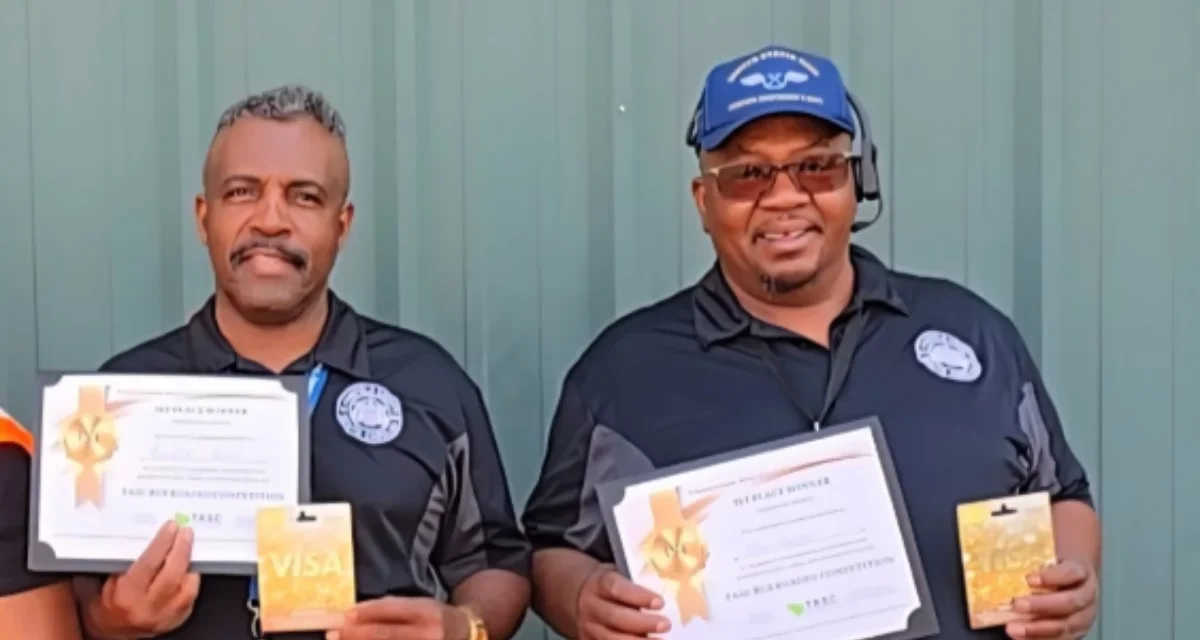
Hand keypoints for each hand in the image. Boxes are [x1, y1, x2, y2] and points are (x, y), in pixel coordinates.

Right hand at [85, 521, 199, 638]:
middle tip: (186, 532)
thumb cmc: (109, 602)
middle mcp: (148, 607)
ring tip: (189, 547)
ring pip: (187, 587)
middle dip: (182, 549)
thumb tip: (150, 537)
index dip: (163, 543)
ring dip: (190, 564)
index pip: (149, 564)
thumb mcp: (109, 582)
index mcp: (127, 595)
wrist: (114, 631)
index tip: (172, 526)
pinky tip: (190, 568)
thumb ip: (127, 563)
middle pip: (172, 574)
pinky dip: (192, 580)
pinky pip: (191, 597)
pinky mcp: (177, 620)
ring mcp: (165, 616)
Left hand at [329, 597, 468, 639]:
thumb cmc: (436, 616)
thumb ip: (394, 608)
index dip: (367, 614)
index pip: (392, 611)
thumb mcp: (420, 604)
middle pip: (387, 634)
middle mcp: (428, 632)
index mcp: (426, 611)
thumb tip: (359, 612)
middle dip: (358, 634)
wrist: (466, 633)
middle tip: (335, 634)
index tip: (345, 616)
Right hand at [576, 565, 669, 639]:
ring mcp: (588, 627)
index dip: (638, 596)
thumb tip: (669, 591)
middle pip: (616, 617)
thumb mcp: (618, 574)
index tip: (659, 602)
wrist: (580, 596)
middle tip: (666, 625)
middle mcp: (591, 606)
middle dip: (643, 623)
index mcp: (600, 583)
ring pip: (611, 639)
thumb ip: (636, 582)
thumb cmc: (610, 585)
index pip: (617, 589)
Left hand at [1006, 557, 1097, 638]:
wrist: (1073, 580)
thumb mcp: (1048, 557)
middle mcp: (1087, 595)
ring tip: (1012, 628)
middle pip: (1069, 602)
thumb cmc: (1054, 568)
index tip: (1028, 579)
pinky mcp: (1076, 632)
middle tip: (1017, 605)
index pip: (1071, 573)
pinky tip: (1021, 638)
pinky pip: (1061, 639)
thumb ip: (1031, 558)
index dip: (1052, 577)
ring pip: (1065, 625)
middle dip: (1042, 605)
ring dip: (1037, 629)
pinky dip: (1039, 639)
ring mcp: (1084, 616)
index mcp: (1081, 572)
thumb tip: (1000, 555)